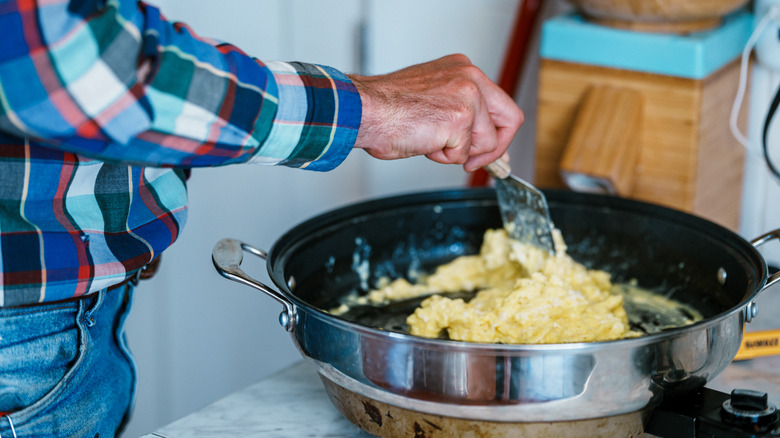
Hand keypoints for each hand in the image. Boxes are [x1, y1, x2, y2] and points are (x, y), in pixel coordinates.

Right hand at [348, 54, 523, 171]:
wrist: (365, 111)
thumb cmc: (388, 109)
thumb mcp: (434, 104)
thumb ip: (464, 117)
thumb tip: (488, 148)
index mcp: (463, 70)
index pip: (500, 104)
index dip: (497, 134)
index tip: (487, 151)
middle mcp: (470, 77)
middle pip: (510, 119)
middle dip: (493, 148)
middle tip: (473, 162)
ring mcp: (468, 95)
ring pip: (485, 142)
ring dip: (457, 152)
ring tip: (429, 139)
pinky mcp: (461, 117)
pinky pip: (464, 154)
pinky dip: (443, 157)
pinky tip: (424, 142)